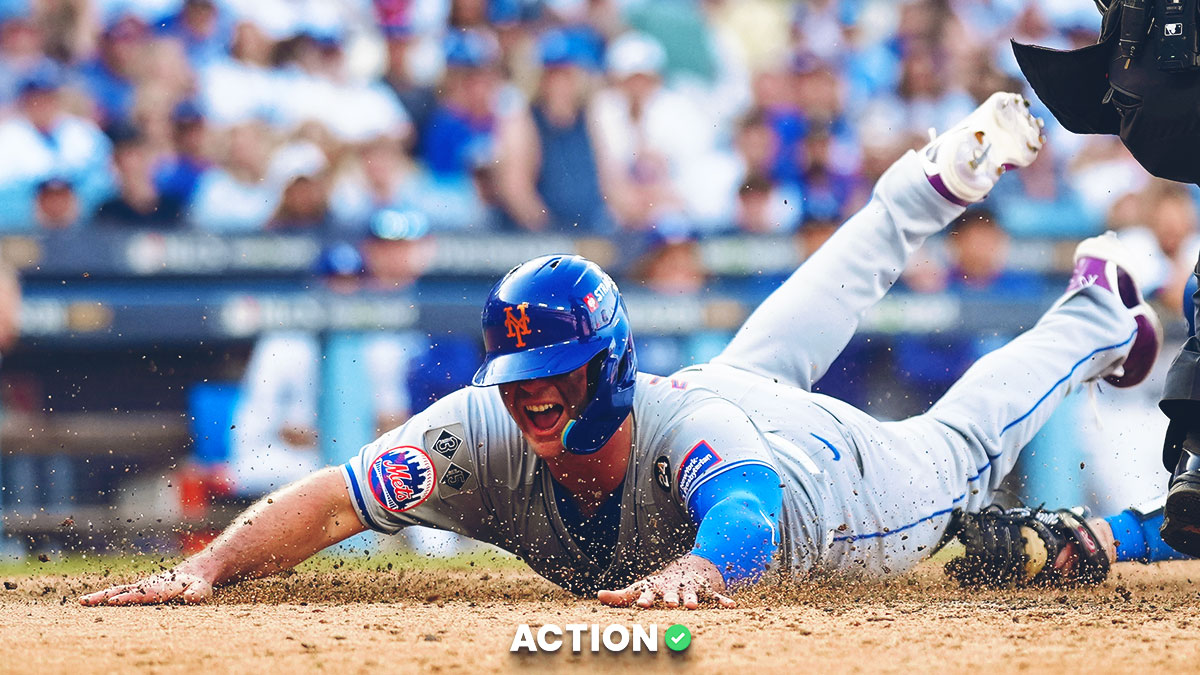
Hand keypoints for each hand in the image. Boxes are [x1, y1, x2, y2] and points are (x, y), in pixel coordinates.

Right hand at [79, 569, 212, 605]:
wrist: (193, 573)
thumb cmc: (198, 585)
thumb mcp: (202, 590)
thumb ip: (197, 593)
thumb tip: (191, 597)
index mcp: (160, 588)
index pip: (141, 595)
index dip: (128, 598)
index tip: (113, 601)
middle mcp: (147, 586)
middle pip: (123, 591)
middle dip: (104, 596)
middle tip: (85, 601)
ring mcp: (141, 587)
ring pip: (118, 591)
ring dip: (100, 597)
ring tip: (82, 602)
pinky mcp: (138, 590)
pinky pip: (120, 593)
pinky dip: (105, 597)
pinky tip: (91, 602)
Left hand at [597, 554, 735, 609]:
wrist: (689, 568)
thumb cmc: (660, 584)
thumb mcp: (641, 588)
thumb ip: (621, 596)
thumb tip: (599, 596)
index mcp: (656, 588)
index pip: (649, 594)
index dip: (646, 599)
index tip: (643, 605)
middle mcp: (673, 587)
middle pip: (671, 593)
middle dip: (671, 598)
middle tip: (671, 604)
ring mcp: (690, 588)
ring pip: (692, 594)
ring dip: (693, 599)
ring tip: (693, 606)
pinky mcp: (706, 589)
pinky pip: (715, 596)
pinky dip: (723, 600)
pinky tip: (731, 606)